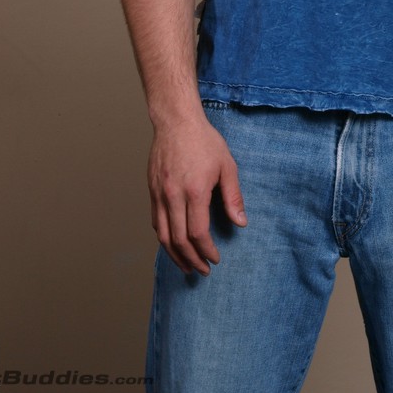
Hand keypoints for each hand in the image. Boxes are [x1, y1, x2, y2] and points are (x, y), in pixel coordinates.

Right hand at [148, 114, 246, 274]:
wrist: (176, 122)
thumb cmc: (204, 141)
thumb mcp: (227, 166)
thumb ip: (233, 197)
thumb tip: (240, 223)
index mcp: (194, 191)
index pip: (198, 233)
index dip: (206, 251)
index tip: (215, 259)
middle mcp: (173, 196)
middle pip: (178, 240)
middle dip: (192, 259)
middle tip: (203, 270)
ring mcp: (159, 194)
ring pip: (162, 235)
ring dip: (175, 255)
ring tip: (187, 266)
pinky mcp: (152, 190)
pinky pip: (156, 222)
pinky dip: (164, 238)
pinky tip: (173, 244)